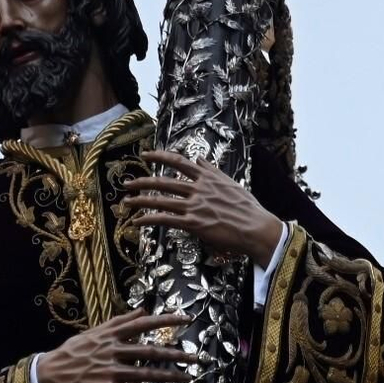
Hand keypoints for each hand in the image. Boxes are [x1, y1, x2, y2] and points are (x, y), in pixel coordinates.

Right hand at [35, 309, 192, 382]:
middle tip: (195, 356)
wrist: (49, 375)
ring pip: (146, 373)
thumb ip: (118, 322)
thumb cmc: (71, 353)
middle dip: (175, 354)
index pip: (142, 323)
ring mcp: (110, 371)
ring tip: (187, 378)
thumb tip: (141, 311)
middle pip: (150, 350)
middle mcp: (112, 350)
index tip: (185, 319)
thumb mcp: (93, 332)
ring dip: (169, 376)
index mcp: (109, 334)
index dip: (165, 320)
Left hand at [122, 149, 284, 268]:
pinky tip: (138, 221)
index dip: (159, 157)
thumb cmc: (248, 208)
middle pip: (163, 182)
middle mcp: (198, 189)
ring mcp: (194, 206)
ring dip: (140, 200)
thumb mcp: (231, 183)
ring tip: (126, 201)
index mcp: (207, 177)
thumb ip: (212, 171)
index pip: (178, 162)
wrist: (257, 228)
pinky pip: (165, 219)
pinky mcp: (193, 223)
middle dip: (142, 181)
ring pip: (161, 200)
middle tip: (127, 182)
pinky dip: (149, 219)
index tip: (146, 154)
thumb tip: (199, 159)